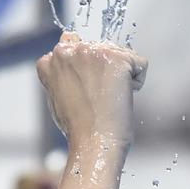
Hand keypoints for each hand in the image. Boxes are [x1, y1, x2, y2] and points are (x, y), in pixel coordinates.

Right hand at [36, 32, 147, 153]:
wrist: (93, 143)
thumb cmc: (78, 130)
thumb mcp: (58, 98)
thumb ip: (64, 76)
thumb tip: (77, 68)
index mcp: (50, 61)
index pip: (74, 45)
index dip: (87, 70)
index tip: (88, 91)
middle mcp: (67, 50)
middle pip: (99, 48)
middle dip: (104, 71)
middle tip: (99, 99)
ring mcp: (90, 52)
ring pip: (119, 54)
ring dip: (120, 76)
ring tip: (109, 100)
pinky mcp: (115, 59)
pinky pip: (139, 63)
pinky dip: (137, 81)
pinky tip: (122, 99)